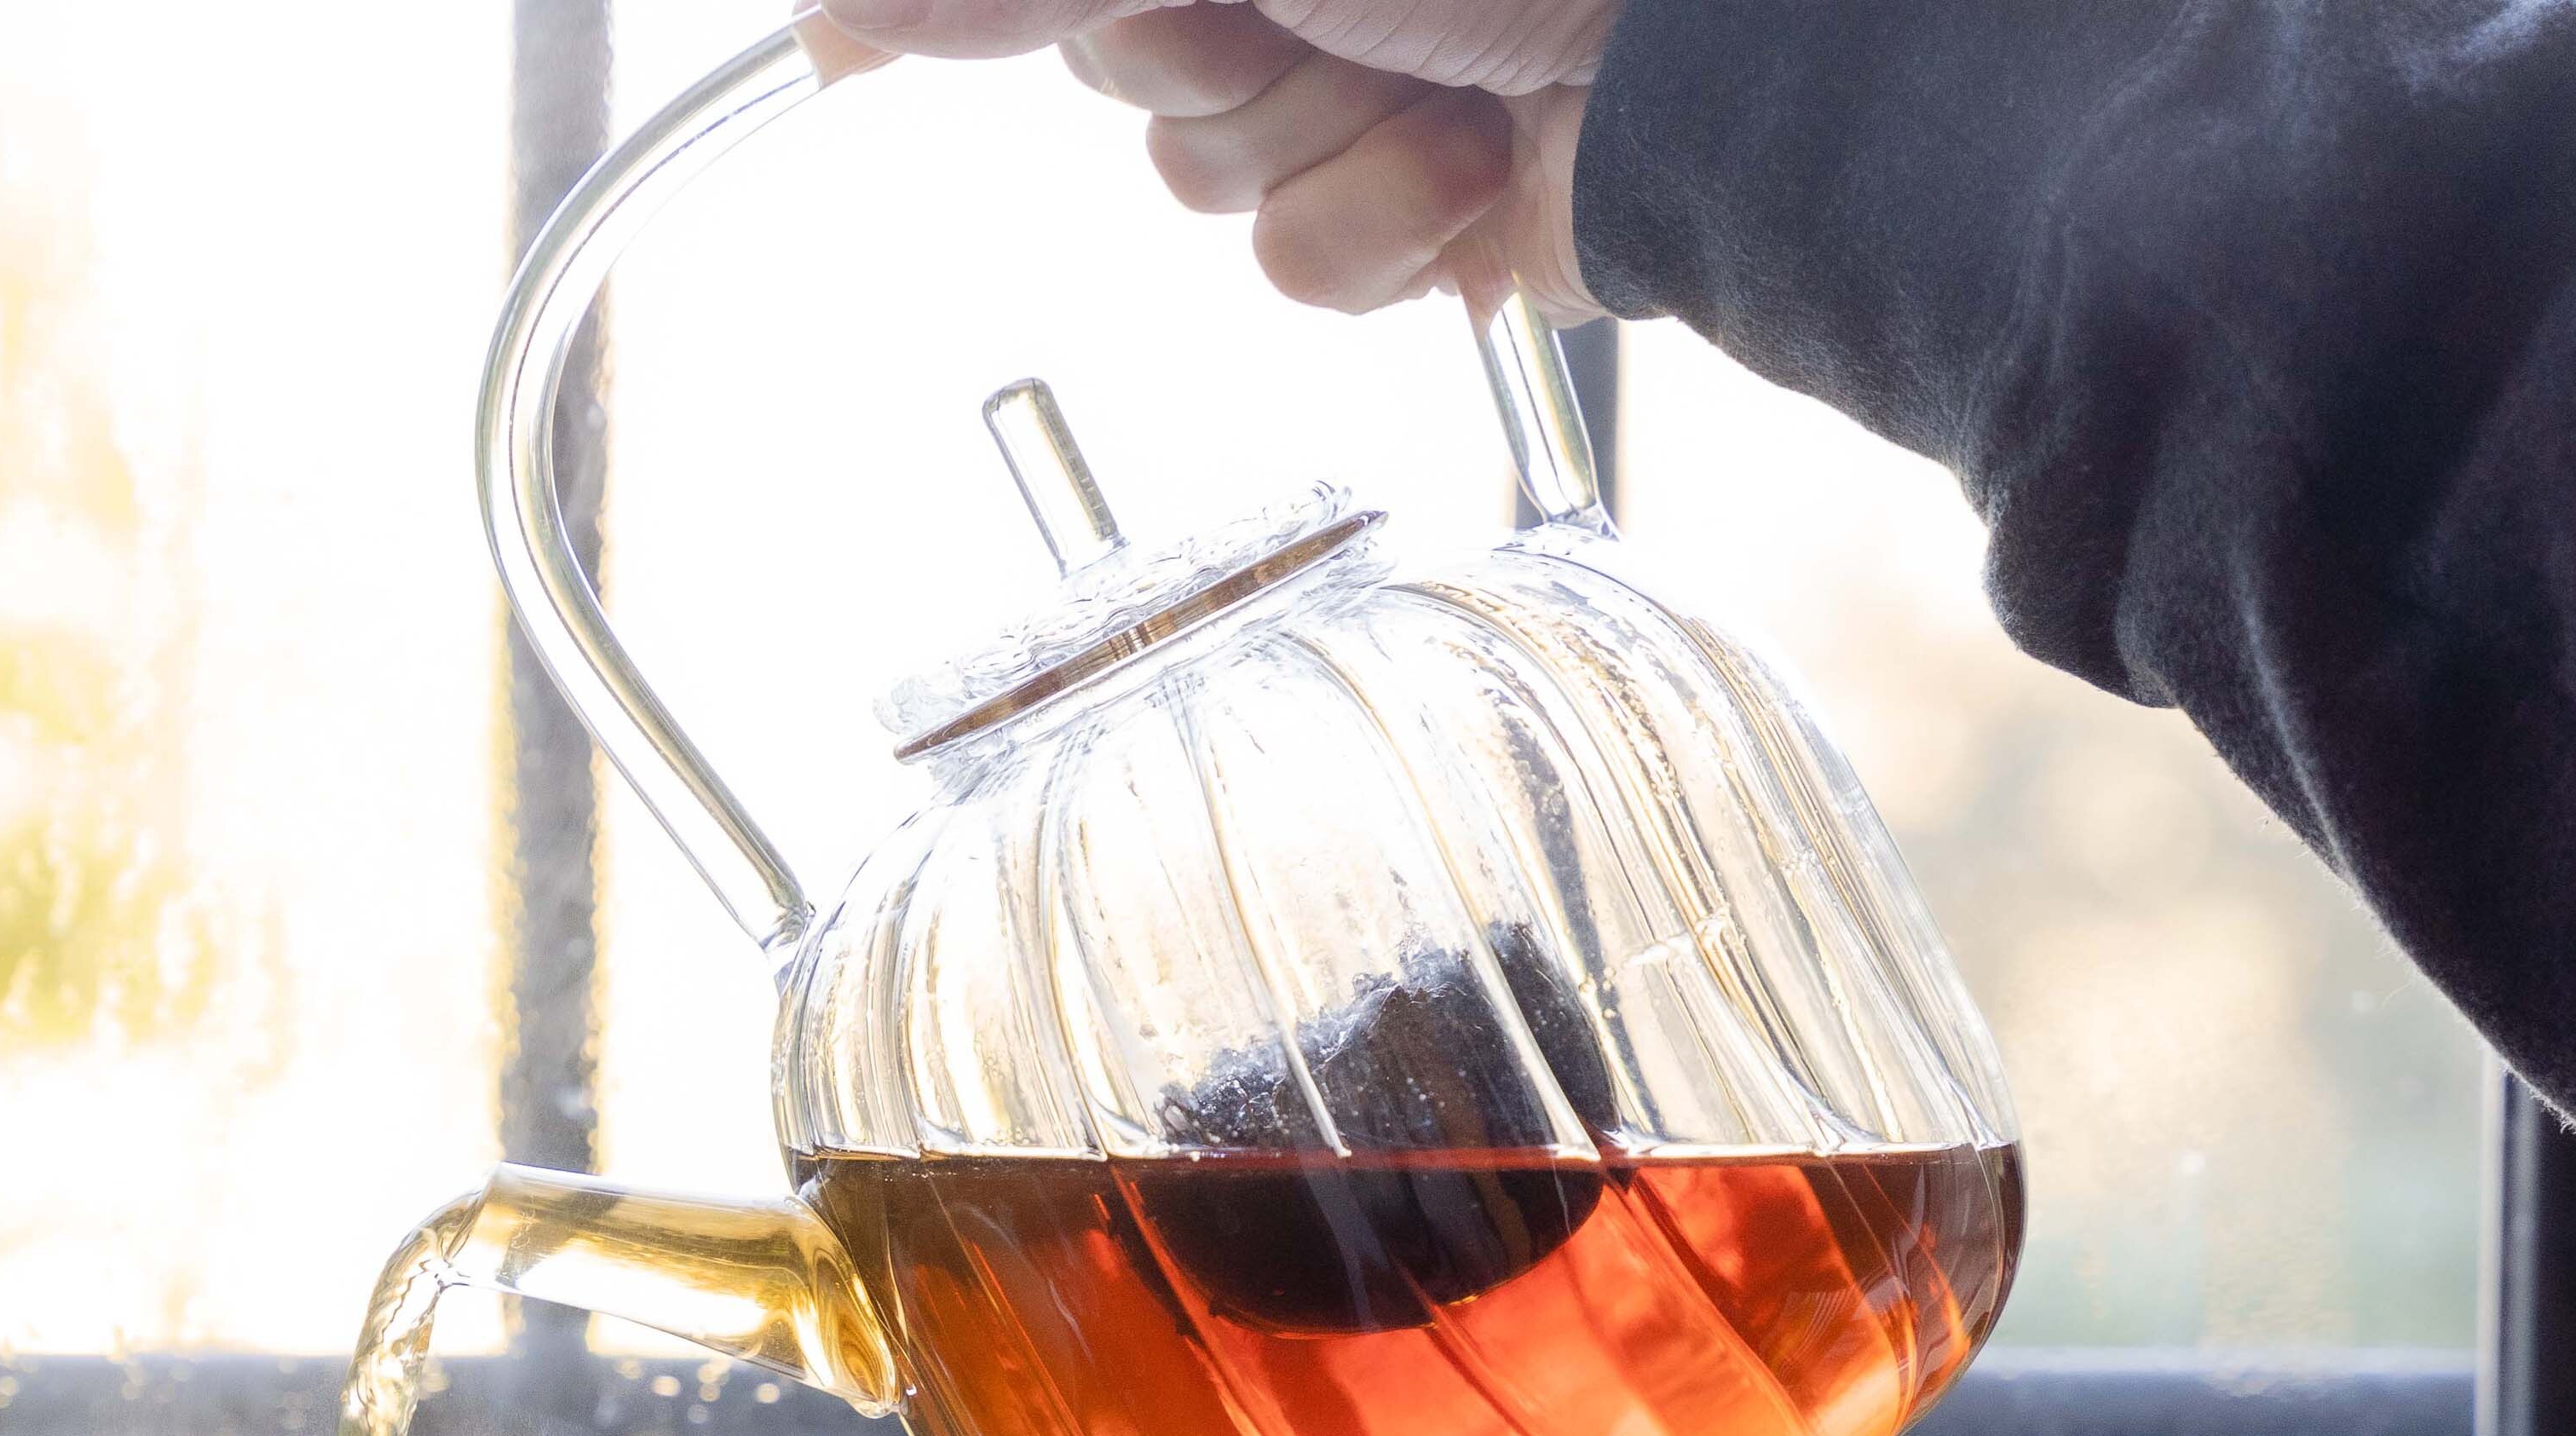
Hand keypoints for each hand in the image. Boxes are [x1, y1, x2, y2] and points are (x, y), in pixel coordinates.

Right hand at [817, 0, 1612, 323]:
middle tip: (1315, 7)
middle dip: (1200, 54)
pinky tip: (1480, 159)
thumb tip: (829, 19)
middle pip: (1108, 51)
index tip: (911, 46)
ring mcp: (1367, 69)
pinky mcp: (1426, 203)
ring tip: (1436, 71)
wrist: (1747, 50)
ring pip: (1201, 178)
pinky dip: (1388, 230)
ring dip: (1308, 145)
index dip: (1028, 12)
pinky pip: (1299, 269)